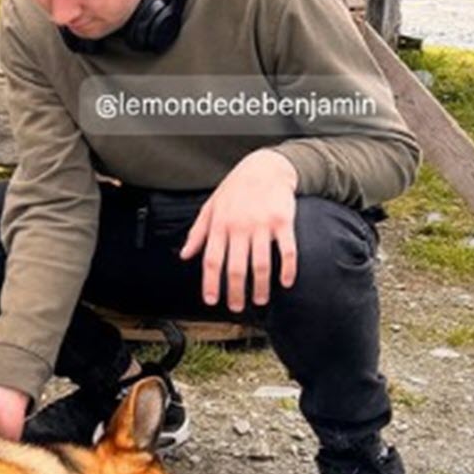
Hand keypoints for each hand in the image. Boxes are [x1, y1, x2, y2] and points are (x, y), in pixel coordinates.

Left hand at [180, 150, 298, 311]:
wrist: (265, 167)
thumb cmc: (236, 189)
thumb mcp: (210, 207)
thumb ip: (198, 232)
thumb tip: (185, 254)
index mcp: (220, 225)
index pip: (212, 260)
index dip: (211, 283)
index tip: (212, 300)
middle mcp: (239, 227)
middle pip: (235, 268)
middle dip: (235, 292)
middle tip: (237, 307)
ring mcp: (262, 225)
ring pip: (260, 264)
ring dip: (259, 287)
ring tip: (259, 300)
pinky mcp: (283, 222)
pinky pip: (287, 250)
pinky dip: (287, 269)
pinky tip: (285, 282)